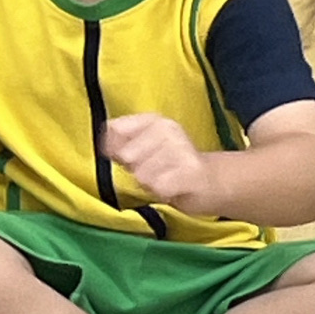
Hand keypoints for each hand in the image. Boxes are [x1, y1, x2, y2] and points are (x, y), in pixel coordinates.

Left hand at [101, 114, 215, 213]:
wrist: (211, 182)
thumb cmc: (171, 166)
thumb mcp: (145, 148)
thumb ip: (122, 144)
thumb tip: (103, 146)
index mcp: (153, 119)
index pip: (115, 129)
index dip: (114, 149)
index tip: (124, 159)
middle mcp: (167, 128)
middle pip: (127, 155)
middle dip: (134, 169)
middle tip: (152, 172)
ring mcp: (180, 148)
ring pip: (141, 174)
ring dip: (149, 184)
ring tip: (164, 179)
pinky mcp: (190, 171)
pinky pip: (158, 187)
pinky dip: (162, 193)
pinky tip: (172, 189)